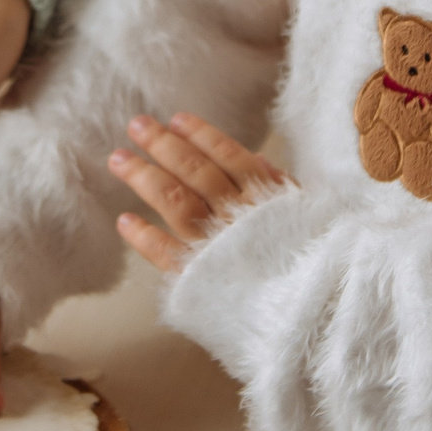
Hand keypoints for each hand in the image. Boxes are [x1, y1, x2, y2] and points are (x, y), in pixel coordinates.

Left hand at [108, 112, 290, 271]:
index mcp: (267, 197)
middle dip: (163, 145)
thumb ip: (282, 187)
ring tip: (119, 160)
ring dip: (144, 177)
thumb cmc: (308, 260)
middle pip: (194, 172)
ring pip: (175, 202)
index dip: (200, 135)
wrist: (312, 310)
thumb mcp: (308, 215)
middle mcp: (239, 216)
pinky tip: (124, 221)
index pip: (228, 156)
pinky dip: (143, 236)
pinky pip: (165, 253)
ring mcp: (216, 247)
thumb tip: (256, 159)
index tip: (176, 119)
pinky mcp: (200, 279)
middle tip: (137, 125)